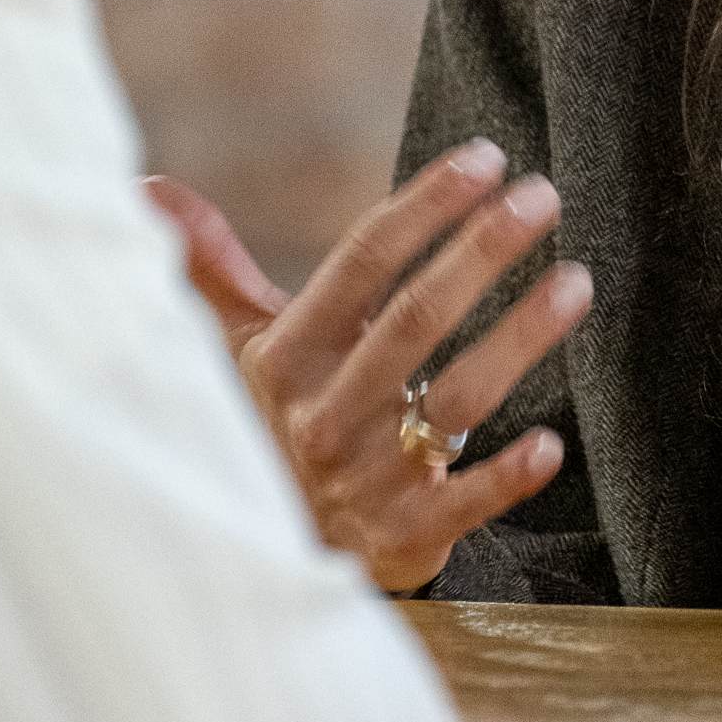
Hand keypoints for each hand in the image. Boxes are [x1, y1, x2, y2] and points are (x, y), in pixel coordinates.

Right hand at [143, 142, 590, 594]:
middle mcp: (324, 412)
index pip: (362, 262)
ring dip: (518, 339)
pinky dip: (505, 477)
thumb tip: (146, 190)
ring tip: (575, 282)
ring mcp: (366, 477)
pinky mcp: (402, 539)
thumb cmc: (265, 433)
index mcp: (287, 356)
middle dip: (481, 251)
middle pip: (414, 317)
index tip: (486, 158)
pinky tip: (551, 443)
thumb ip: (210, 268)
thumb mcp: (232, 353)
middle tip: (544, 196)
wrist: (259, 563)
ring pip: (454, 399)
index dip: (424, 206)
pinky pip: (459, 504)